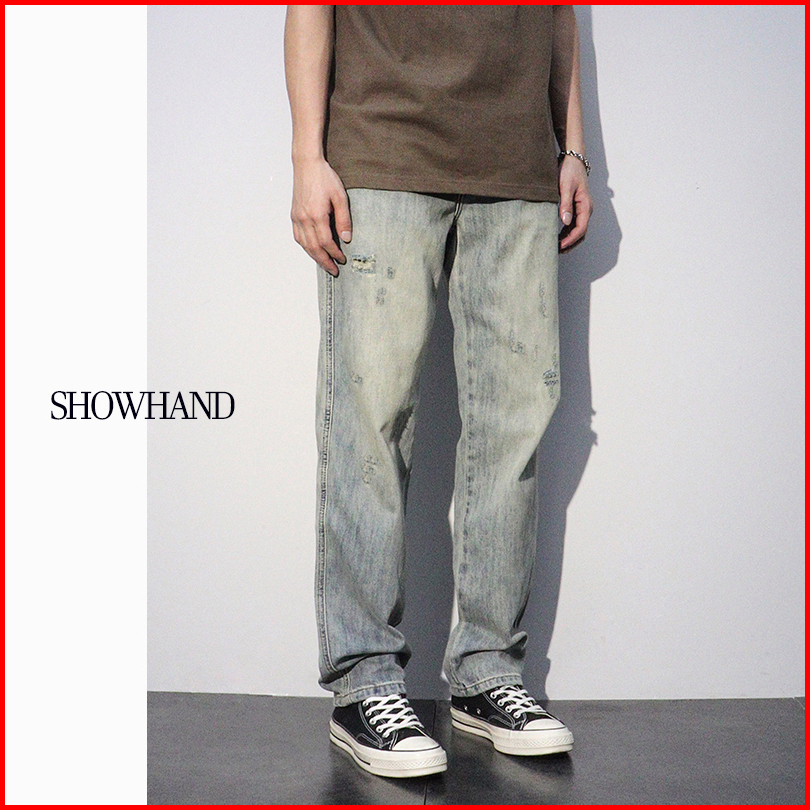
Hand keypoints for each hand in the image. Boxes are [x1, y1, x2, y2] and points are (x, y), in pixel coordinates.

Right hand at [291, 157, 351, 275]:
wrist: (307, 165)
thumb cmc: (324, 177)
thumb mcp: (340, 197)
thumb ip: (344, 219)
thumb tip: (346, 238)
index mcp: (317, 215)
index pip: (326, 242)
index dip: (335, 254)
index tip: (342, 260)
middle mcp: (304, 219)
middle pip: (314, 248)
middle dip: (324, 261)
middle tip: (333, 270)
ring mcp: (297, 217)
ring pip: (305, 245)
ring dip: (314, 257)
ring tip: (324, 263)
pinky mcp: (294, 215)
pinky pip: (298, 237)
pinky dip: (305, 247)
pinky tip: (312, 250)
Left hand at [558, 155, 592, 251]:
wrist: (572, 159)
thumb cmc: (569, 171)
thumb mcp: (565, 187)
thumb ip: (565, 204)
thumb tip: (565, 222)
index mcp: (585, 205)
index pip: (581, 228)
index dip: (570, 240)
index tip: (559, 246)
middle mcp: (586, 209)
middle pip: (581, 233)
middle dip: (570, 244)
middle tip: (556, 251)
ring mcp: (582, 209)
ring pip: (577, 231)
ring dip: (568, 240)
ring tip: (555, 247)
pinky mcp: (576, 208)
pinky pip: (573, 225)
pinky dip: (566, 233)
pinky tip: (557, 237)